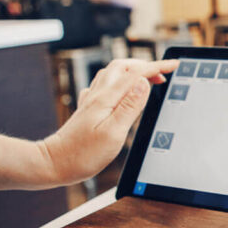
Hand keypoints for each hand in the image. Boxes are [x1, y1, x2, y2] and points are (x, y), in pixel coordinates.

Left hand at [40, 59, 178, 185]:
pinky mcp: (88, 109)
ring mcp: (91, 101)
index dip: (157, 67)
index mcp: (107, 99)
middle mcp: (98, 95)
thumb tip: (143, 83)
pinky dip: (120, 81)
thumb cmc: (83, 154)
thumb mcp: (114, 133)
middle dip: (146, 65)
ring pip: (113, 73)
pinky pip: (104, 85)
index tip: (174, 64)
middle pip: (123, 66)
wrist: (53, 163)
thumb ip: (130, 106)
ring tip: (148, 79)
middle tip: (164, 73)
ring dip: (133, 71)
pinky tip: (122, 90)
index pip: (136, 74)